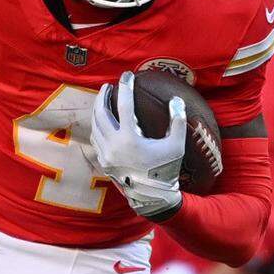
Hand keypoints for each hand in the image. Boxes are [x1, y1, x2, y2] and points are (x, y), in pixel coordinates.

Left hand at [90, 72, 185, 218]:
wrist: (152, 197)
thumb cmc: (165, 171)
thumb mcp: (176, 146)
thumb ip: (178, 121)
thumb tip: (176, 100)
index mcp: (130, 139)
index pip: (125, 105)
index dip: (126, 87)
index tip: (128, 75)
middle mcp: (113, 146)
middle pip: (101, 113)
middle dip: (104, 96)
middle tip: (109, 86)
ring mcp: (106, 154)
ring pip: (95, 126)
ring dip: (98, 110)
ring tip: (103, 99)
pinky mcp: (103, 162)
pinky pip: (95, 138)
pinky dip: (97, 126)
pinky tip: (102, 120)